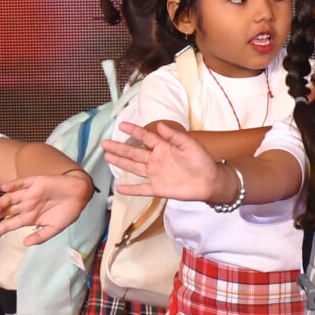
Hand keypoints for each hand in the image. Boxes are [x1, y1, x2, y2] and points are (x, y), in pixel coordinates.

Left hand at [0, 167, 92, 245]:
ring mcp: (29, 194)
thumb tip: (24, 244)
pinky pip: (22, 183)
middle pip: (4, 211)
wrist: (80, 195)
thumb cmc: (68, 212)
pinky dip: (13, 185)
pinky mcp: (36, 182)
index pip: (9, 225)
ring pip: (10, 199)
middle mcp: (26, 205)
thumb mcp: (54, 229)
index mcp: (29, 217)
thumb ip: (40, 237)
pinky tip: (4, 189)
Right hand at [103, 121, 233, 204]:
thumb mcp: (189, 144)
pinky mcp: (158, 188)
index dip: (133, 131)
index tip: (121, 125)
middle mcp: (156, 160)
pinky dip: (131, 189)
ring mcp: (155, 174)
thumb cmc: (202, 161)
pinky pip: (142, 189)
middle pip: (134, 152)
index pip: (145, 137)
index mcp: (163, 147)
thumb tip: (160, 125)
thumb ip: (174, 136)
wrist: (210, 181)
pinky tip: (119, 188)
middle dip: (119, 148)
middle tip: (105, 143)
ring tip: (107, 157)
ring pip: (134, 167)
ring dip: (120, 162)